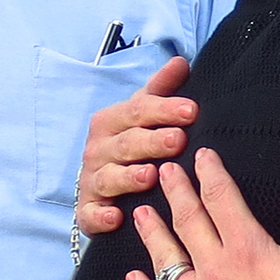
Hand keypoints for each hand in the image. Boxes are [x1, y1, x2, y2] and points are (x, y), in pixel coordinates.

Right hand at [74, 56, 197, 236]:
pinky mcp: (87, 211)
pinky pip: (91, 215)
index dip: (164, 109)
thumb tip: (181, 62)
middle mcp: (98, 149)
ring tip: (150, 175)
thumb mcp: (143, 114)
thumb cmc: (129, 144)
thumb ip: (160, 89)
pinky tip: (116, 218)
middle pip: (127, 143)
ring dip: (128, 177)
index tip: (191, 110)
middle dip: (152, 141)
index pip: (138, 110)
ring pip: (109, 178)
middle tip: (178, 140)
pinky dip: (100, 217)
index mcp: (111, 121)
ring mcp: (92, 181)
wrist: (99, 185)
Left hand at [124, 150, 279, 279]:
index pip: (223, 199)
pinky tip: (134, 278)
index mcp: (250, 251)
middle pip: (188, 222)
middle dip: (175, 193)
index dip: (211, 173)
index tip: (201, 156)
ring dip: (153, 233)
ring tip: (141, 214)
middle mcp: (214, 274)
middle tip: (163, 172)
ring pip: (165, 260)